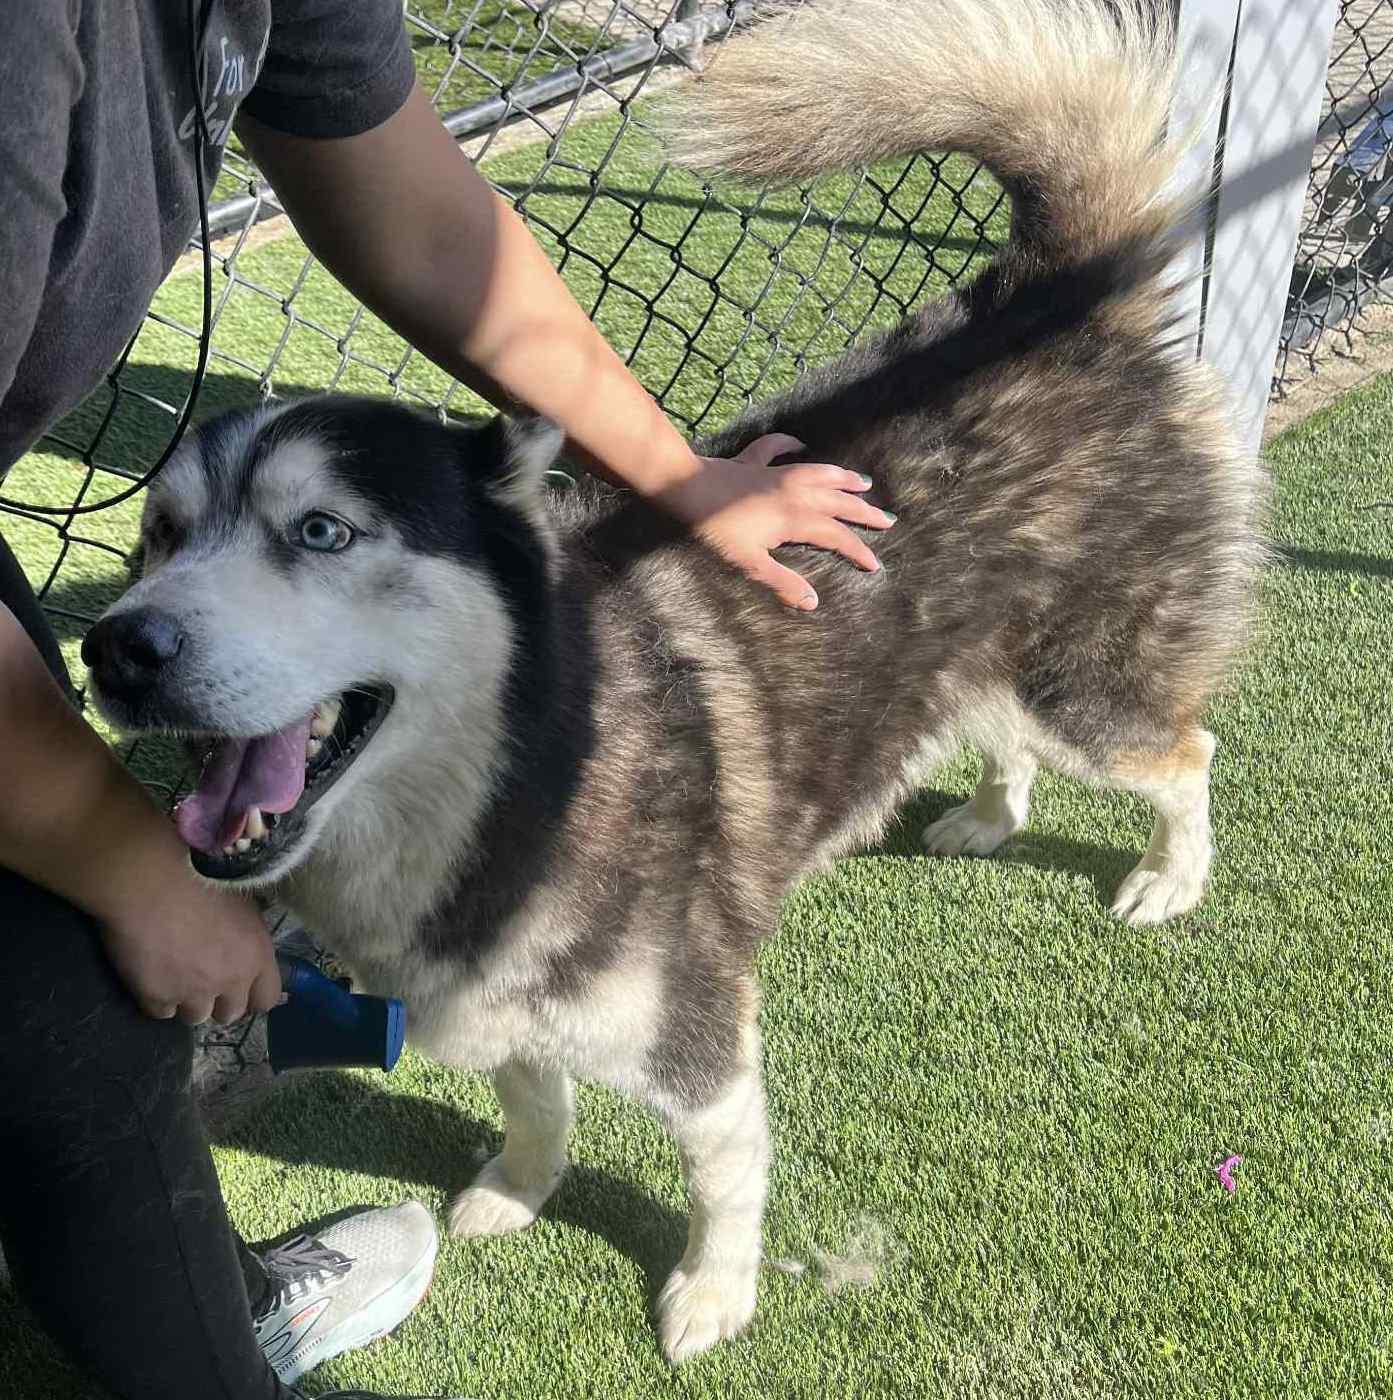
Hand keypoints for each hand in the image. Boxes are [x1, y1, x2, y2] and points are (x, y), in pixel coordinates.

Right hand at [99, 875, 282, 1025]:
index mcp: (257, 955)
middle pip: (231, 1013)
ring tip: (174, 975)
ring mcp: (193, 992)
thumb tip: (246, 951)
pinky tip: (151, 974)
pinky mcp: (157, 997)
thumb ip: (247, 939)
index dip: (253, 995)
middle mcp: (231, 979)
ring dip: (187, 1002)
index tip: (240, 988)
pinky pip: (160, 1012)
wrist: (149, 880)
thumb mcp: (242, 904)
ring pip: (195, 1017)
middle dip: (219, 1002)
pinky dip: (156, 998)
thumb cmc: (200, 878)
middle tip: (202, 980)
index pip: (268, 998)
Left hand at [659, 434, 893, 608]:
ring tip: (863, 482)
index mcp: (797, 518)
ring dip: (843, 477)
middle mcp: (794, 492)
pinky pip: (777, 449)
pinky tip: (799, 445)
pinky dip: (790, 446)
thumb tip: (813, 602)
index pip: (837, 536)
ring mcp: (775, 473)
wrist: (687, 489)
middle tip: (888, 519)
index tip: (875, 564)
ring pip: (819, 472)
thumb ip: (783, 582)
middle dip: (865, 513)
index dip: (858, 550)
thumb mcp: (750, 564)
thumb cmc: (718, 529)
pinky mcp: (752, 462)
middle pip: (839, 502)